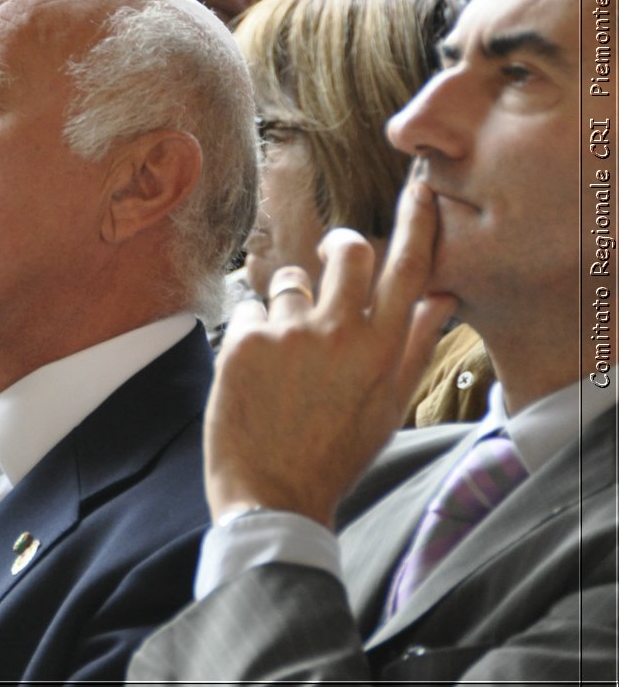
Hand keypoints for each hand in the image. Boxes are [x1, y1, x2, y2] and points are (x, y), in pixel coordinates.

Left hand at [204, 180, 458, 526]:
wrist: (272, 495)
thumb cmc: (333, 453)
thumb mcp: (388, 407)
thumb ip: (415, 348)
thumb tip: (442, 299)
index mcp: (383, 351)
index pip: (408, 270)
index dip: (415, 224)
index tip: (416, 190)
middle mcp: (340, 335)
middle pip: (349, 252)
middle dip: (340, 248)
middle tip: (331, 258)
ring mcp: (289, 335)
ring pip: (290, 282)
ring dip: (286, 305)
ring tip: (283, 354)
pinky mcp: (244, 342)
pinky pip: (249, 308)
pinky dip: (250, 331)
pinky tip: (254, 370)